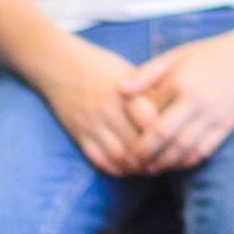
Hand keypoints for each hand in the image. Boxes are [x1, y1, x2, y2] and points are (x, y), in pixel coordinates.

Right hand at [37, 37, 160, 176]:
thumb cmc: (101, 68)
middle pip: (136, 143)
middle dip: (152, 157)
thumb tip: (174, 115)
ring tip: (146, 168)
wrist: (59, 66)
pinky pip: (98, 158)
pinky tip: (125, 167)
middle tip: (165, 163)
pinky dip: (114, 167)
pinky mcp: (78, 133)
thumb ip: (149, 93)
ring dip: (134, 166)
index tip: (174, 144)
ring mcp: (91, 123)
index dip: (164, 137)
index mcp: (125, 92)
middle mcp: (108, 109)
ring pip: (118, 155)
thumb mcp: (128, 73)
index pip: (151, 122)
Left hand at [119, 34, 233, 172]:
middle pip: (166, 135)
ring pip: (185, 146)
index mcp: (182, 82)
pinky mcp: (227, 125)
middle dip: (147, 152)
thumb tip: (118, 89)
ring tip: (151, 168)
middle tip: (132, 162)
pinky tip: (176, 164)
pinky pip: (206, 149)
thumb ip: (146, 73)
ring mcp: (215, 114)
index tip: (122, 143)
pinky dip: (189, 160)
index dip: (136, 132)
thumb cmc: (207, 55)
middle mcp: (198, 100)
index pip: (151, 113)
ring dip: (166, 161)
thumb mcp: (175, 56)